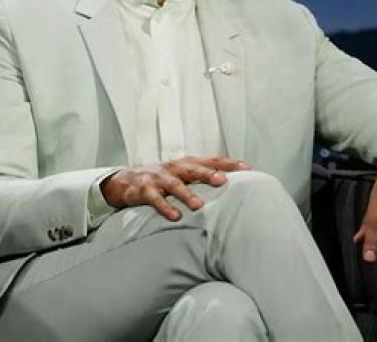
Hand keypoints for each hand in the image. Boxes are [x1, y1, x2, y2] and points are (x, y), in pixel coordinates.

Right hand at [100, 156, 251, 220]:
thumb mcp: (185, 175)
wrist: (128, 180)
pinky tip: (175, 217)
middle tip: (223, 181)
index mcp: (188, 163)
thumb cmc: (165, 179)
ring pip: (175, 185)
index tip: (248, 169)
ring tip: (199, 206)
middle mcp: (176, 167)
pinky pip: (155, 199)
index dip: (229, 163)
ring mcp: (160, 178)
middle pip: (194, 169)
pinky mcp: (145, 190)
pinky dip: (165, 207)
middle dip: (208, 174)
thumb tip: (237, 188)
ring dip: (187, 194)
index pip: (212, 160)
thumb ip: (206, 179)